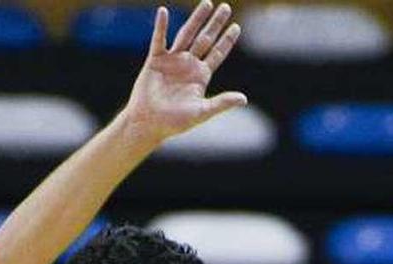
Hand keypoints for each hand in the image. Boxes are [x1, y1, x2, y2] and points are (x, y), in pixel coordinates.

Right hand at [124, 1, 246, 142]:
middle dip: (215, 24)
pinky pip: (159, 40)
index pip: (218, 53)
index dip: (227, 40)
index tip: (237, 26)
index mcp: (201, 76)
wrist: (148, 123)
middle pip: (205, 39)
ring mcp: (172, 61)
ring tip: (207, 4)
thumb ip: (222, 102)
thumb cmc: (174, 122)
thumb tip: (244, 99)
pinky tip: (164, 12)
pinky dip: (161, 27)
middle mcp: (188, 65)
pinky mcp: (155, 60)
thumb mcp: (202, 111)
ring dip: (196, 19)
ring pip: (186, 34)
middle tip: (226, 7)